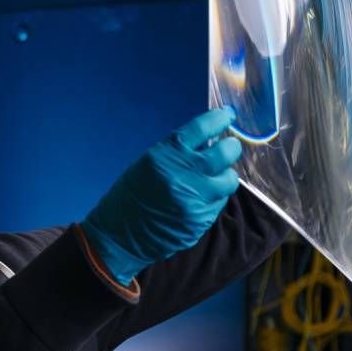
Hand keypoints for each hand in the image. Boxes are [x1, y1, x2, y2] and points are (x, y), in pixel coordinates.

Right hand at [81, 107, 242, 286]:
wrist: (120, 235)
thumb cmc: (132, 195)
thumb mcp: (150, 163)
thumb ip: (179, 152)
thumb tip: (208, 142)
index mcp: (167, 155)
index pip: (203, 127)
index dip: (220, 118)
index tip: (228, 115)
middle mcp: (184, 175)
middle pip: (226, 153)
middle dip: (231, 148)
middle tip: (229, 149)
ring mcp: (195, 199)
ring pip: (229, 180)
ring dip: (224, 176)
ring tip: (213, 178)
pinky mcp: (200, 220)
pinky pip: (219, 203)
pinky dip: (214, 198)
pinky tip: (199, 200)